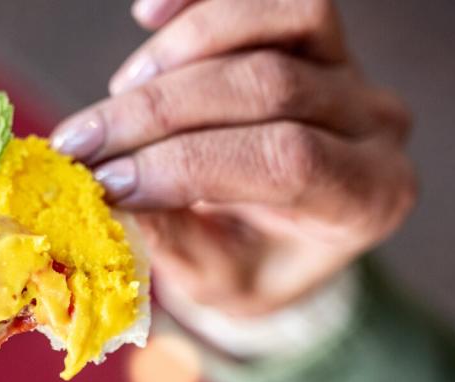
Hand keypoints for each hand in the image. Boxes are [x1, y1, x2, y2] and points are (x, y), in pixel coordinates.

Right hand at [52, 0, 416, 316]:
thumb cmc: (258, 266)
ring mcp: (350, 68)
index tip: (105, 182)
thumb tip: (108, 192)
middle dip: (159, 111)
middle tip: (81, 142)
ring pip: (284, 14)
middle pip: (270, 84)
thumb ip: (176, 241)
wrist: (288, 238)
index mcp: (363, 200)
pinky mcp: (317, 32)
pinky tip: (149, 15)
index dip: (185, 162)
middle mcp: (372, 124)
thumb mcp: (220, 282)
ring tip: (121, 91)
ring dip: (183, 47)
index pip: (284, 160)